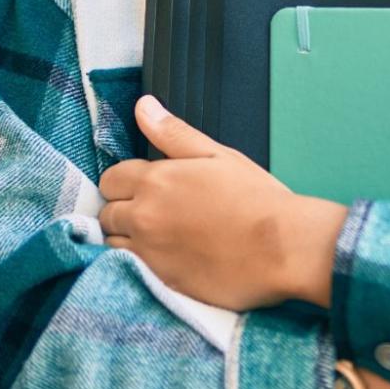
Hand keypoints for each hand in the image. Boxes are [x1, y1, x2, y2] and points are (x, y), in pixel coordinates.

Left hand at [97, 94, 345, 310]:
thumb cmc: (258, 199)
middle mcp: (144, 217)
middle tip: (158, 212)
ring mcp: (148, 252)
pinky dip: (139, 263)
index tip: (148, 187)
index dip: (127, 181)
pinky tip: (166, 258)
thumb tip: (144, 107)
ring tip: (161, 237)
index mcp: (156, 181)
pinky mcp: (159, 281)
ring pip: (113, 243)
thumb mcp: (218, 155)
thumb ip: (174, 132)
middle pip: (107, 213)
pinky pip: (129, 270)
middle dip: (125, 209)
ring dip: (128, 238)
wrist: (282, 248)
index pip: (111, 179)